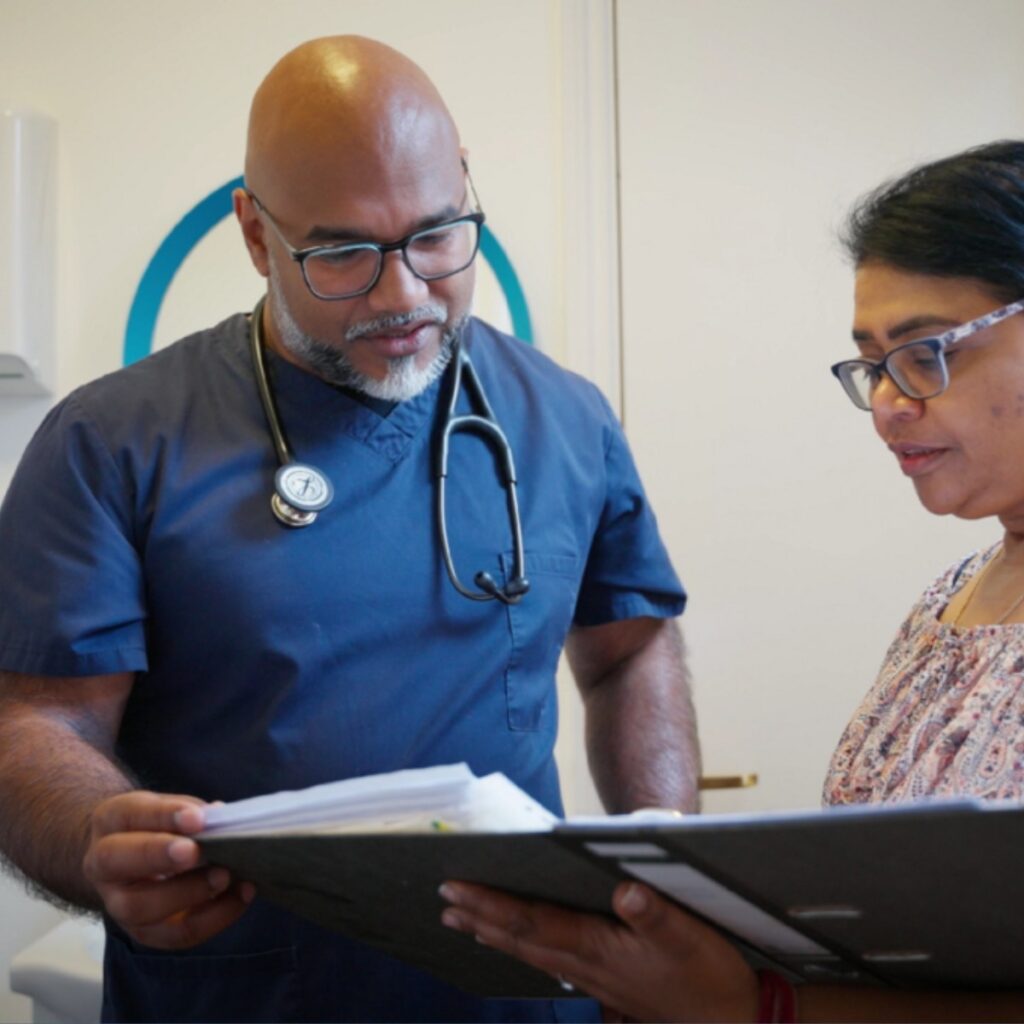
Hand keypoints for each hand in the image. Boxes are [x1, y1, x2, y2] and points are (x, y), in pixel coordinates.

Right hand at [83, 791, 252, 948]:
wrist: (128, 858)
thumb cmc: (155, 826)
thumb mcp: (167, 807)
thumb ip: (190, 811)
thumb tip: (220, 817)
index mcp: (111, 821)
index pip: (131, 814)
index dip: (164, 816)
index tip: (197, 819)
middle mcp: (104, 865)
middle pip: (118, 862)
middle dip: (160, 856)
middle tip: (197, 851)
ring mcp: (118, 905)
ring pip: (142, 907)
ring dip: (190, 893)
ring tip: (226, 876)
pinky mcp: (144, 932)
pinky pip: (175, 935)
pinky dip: (212, 918)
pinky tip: (240, 897)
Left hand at [441, 880, 758, 1022]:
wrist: (731, 1022)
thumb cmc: (708, 977)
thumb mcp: (689, 938)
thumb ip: (657, 913)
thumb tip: (626, 891)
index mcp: (596, 947)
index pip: (530, 921)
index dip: (491, 904)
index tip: (456, 888)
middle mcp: (585, 963)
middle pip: (520, 938)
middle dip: (479, 917)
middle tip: (444, 899)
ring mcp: (592, 975)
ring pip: (530, 951)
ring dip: (494, 932)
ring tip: (463, 919)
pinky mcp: (604, 980)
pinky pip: (549, 959)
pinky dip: (522, 945)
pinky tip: (518, 942)